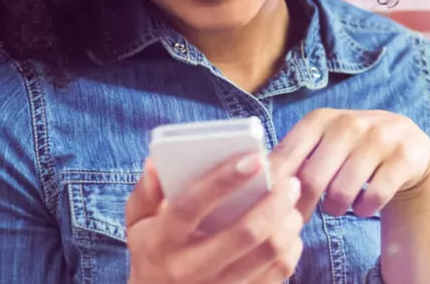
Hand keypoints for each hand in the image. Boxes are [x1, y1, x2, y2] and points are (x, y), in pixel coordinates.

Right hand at [124, 154, 303, 283]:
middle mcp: (190, 268)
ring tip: (292, 198)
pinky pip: (278, 273)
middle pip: (245, 232)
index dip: (224, 179)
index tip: (254, 157)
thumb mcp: (137, 224)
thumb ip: (145, 193)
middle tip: (289, 179)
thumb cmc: (153, 253)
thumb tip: (156, 164)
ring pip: (269, 254)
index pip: (192, 205)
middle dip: (274, 201)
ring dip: (289, 222)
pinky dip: (291, 246)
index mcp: (162, 241)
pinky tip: (290, 226)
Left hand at [269, 109, 429, 219]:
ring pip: (343, 191)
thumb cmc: (352, 153)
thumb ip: (293, 160)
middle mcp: (350, 122)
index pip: (288, 156)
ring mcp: (381, 137)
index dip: (277, 188)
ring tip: (338, 206)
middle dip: (305, 206)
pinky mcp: (404, 157)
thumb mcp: (323, 145)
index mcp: (321, 118)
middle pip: (312, 179)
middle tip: (304, 218)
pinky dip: (365, 209)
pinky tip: (364, 205)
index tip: (274, 209)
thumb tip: (254, 188)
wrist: (410, 147)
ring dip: (337, 208)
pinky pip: (374, 197)